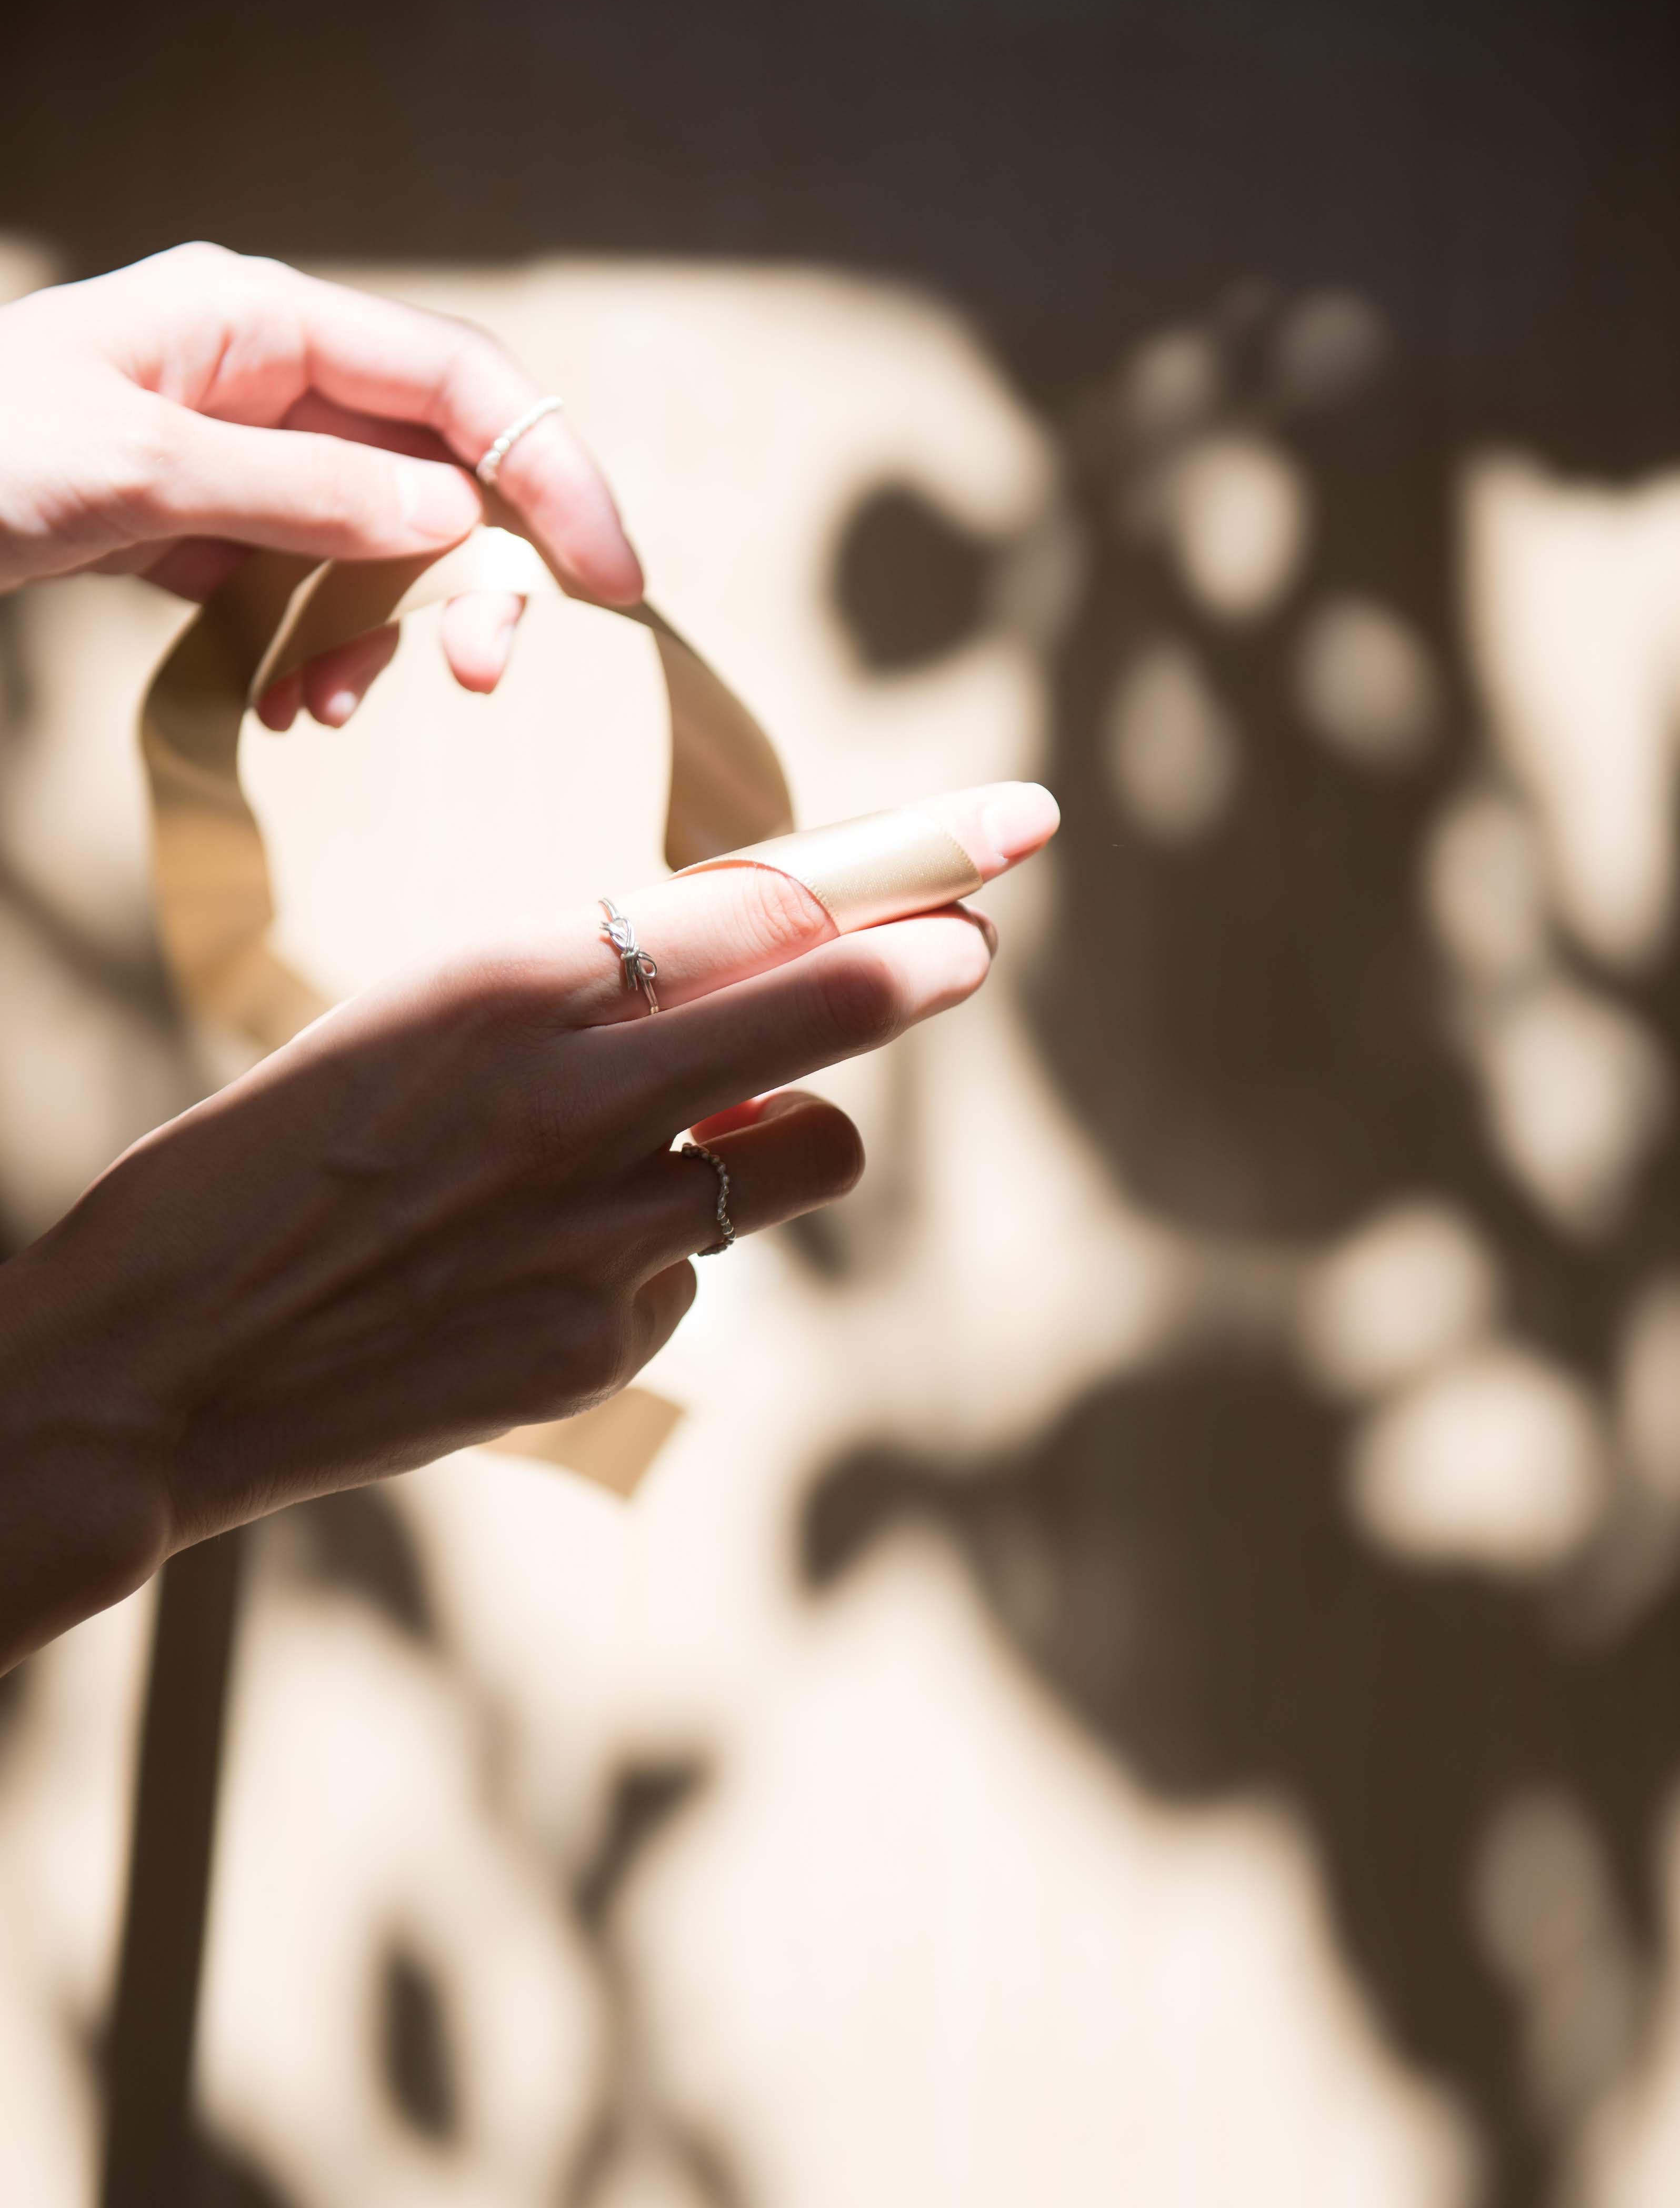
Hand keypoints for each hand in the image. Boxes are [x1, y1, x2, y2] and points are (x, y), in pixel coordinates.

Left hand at [0, 240, 640, 727]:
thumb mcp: (140, 471)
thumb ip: (306, 491)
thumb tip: (451, 515)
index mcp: (261, 322)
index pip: (458, 382)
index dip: (549, 470)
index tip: (608, 576)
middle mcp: (270, 381)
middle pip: (437, 472)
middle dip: (471, 579)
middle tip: (477, 677)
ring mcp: (245, 458)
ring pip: (381, 548)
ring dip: (381, 639)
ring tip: (327, 708)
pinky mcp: (214, 531)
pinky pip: (310, 592)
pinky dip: (317, 655)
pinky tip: (285, 703)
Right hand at [0, 784, 1056, 1670]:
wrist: (159, 1366)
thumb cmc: (262, 1169)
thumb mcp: (402, 1029)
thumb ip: (574, 1005)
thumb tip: (737, 992)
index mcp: (509, 985)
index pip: (755, 902)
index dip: (896, 868)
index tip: (993, 841)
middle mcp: (576, 1099)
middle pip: (824, 1007)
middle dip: (921, 963)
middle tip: (970, 947)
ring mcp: (598, 1235)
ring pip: (799, 1165)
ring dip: (774, 1149)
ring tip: (680, 1158)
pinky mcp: (598, 1351)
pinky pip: (693, 1279)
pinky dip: (653, 1265)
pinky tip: (539, 1278)